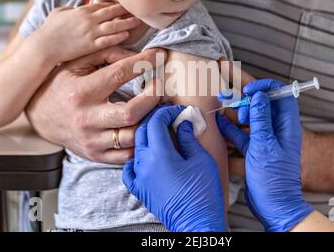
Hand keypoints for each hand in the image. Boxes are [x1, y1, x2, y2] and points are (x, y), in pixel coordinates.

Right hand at [26, 46, 165, 163]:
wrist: (39, 118)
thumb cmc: (62, 85)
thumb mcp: (77, 63)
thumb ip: (107, 54)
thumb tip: (139, 56)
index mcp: (81, 92)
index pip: (120, 74)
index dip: (145, 62)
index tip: (160, 56)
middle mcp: (86, 119)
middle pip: (131, 113)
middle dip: (153, 96)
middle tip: (161, 85)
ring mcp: (92, 141)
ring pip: (133, 136)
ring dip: (152, 120)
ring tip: (159, 106)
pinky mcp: (96, 155)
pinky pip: (128, 154)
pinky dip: (143, 141)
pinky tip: (148, 125)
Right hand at [34, 3, 140, 63]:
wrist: (44, 46)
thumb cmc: (48, 30)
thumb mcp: (58, 13)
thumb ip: (69, 10)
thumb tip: (74, 9)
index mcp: (81, 11)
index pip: (102, 5)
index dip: (115, 5)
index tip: (125, 5)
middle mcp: (88, 19)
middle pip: (111, 13)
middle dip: (125, 11)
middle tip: (138, 9)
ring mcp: (90, 32)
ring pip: (113, 26)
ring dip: (126, 23)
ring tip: (137, 22)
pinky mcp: (90, 45)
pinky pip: (107, 40)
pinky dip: (117, 37)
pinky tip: (126, 35)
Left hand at [122, 105, 227, 231]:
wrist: (197, 223)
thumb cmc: (203, 193)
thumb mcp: (201, 160)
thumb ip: (188, 138)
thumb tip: (183, 124)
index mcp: (160, 154)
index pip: (155, 122)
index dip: (166, 112)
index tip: (177, 110)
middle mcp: (144, 164)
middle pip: (142, 131)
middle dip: (154, 119)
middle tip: (169, 116)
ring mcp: (140, 177)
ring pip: (136, 148)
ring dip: (147, 136)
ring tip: (161, 133)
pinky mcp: (140, 189)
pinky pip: (129, 170)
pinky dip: (135, 159)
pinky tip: (145, 156)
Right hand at [216, 79, 312, 231]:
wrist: (273, 206)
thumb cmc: (274, 178)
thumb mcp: (265, 144)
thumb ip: (260, 119)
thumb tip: (259, 96)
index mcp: (286, 125)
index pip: (281, 95)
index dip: (266, 88)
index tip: (249, 90)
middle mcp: (276, 130)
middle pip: (261, 106)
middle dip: (245, 99)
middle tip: (228, 97)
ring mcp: (264, 140)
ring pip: (249, 120)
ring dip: (235, 114)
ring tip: (220, 105)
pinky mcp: (254, 151)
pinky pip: (241, 135)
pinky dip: (230, 129)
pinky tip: (218, 124)